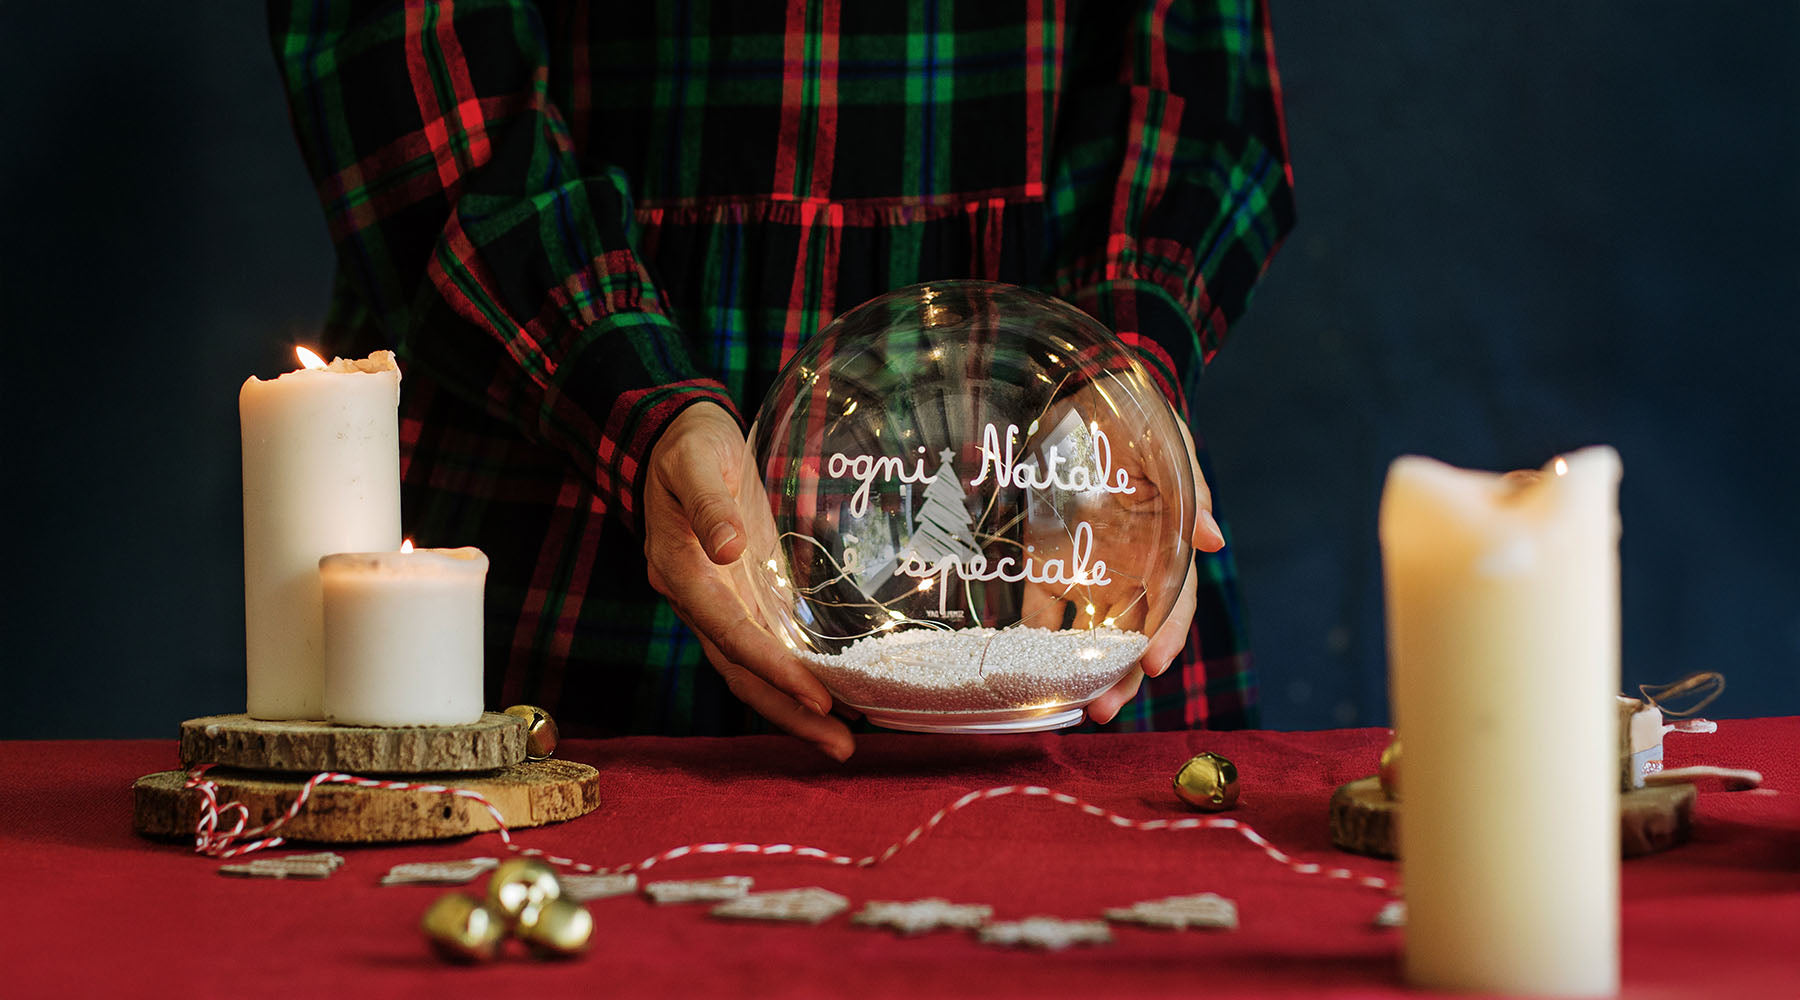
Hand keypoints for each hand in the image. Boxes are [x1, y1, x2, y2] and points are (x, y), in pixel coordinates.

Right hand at [642, 402, 854, 760]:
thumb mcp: (695, 460)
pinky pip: (766, 648)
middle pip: (741, 671)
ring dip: (794, 708)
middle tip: (841, 747)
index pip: (730, 633)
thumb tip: (727, 546)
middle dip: (789, 712)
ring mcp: (720, 603)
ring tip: (842, 741)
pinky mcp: (742, 596)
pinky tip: (832, 697)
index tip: (815, 695)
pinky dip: (795, 677)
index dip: (772, 668)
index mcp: (681, 571)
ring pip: (753, 670)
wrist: (677, 436)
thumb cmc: (688, 445)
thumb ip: (709, 502)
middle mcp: (698, 600)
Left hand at [1013, 393, 1219, 725]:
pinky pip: (1042, 608)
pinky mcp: (1048, 562)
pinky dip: (1035, 639)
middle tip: (1106, 709)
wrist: (1089, 393)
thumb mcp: (1170, 447)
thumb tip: (1215, 540)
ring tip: (1075, 706)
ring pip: (1090, 632)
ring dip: (1084, 669)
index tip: (1154, 664)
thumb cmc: (1141, 421)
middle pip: (1131, 632)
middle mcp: (1131, 568)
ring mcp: (1090, 569)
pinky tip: (1025, 668)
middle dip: (1122, 674)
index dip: (1166, 634)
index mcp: (1166, 548)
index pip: (1172, 601)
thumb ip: (1191, 493)